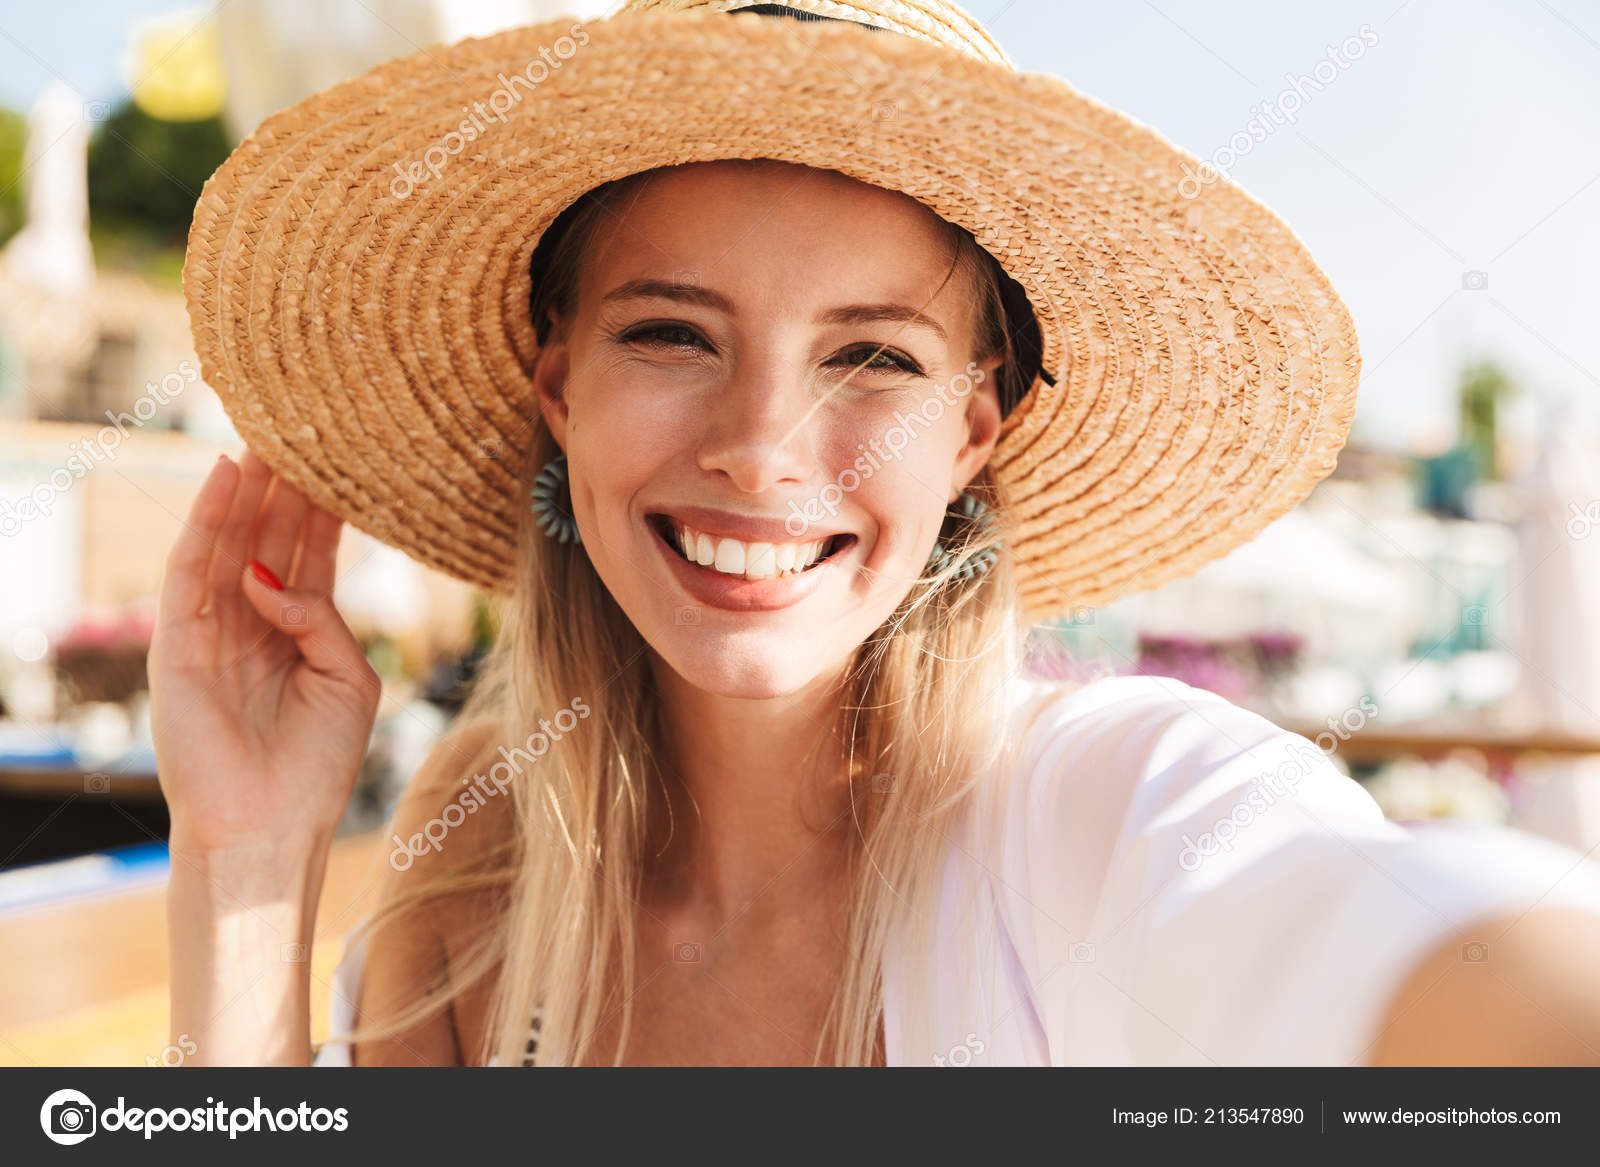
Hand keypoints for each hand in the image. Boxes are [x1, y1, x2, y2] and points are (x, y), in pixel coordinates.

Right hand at [149, 450, 382, 855]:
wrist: (269, 827)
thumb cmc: (317, 763)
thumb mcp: (348, 679)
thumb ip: (322, 617)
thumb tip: (269, 574)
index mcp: (299, 630)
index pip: (310, 551)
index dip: (322, 505)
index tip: (343, 453)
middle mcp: (254, 621)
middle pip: (269, 535)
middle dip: (284, 483)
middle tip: (302, 422)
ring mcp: (213, 629)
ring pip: (228, 541)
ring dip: (246, 488)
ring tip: (266, 432)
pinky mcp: (178, 643)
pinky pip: (190, 569)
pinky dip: (206, 522)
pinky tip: (223, 479)